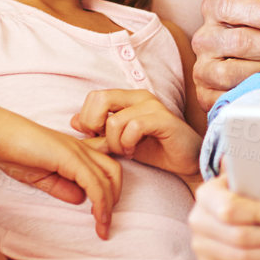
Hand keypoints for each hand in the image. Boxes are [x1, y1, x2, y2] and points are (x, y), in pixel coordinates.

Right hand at [0, 112, 122, 239]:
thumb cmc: (14, 151)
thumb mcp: (41, 177)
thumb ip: (62, 187)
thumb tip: (81, 199)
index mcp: (76, 152)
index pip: (104, 169)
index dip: (108, 191)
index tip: (101, 216)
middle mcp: (82, 148)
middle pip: (114, 173)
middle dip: (114, 200)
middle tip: (104, 224)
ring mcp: (78, 151)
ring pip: (108, 179)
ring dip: (108, 207)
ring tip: (103, 228)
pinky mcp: (70, 157)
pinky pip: (93, 182)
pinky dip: (100, 201)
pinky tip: (98, 217)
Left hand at [72, 89, 201, 177]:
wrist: (186, 162)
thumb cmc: (155, 150)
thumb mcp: (120, 141)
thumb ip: (99, 130)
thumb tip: (73, 121)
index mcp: (128, 98)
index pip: (94, 97)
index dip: (87, 119)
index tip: (97, 138)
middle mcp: (140, 96)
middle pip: (99, 98)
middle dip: (94, 126)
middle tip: (105, 143)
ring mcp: (152, 106)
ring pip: (114, 120)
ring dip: (115, 143)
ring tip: (125, 151)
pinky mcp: (163, 119)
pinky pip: (133, 128)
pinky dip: (128, 144)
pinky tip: (134, 151)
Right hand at [187, 176, 259, 259]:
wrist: (222, 212)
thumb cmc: (242, 193)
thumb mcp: (244, 179)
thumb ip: (255, 176)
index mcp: (206, 195)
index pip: (230, 209)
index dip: (257, 214)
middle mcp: (198, 222)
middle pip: (238, 237)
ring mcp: (200, 247)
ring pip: (240, 259)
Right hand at [191, 0, 259, 110]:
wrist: (240, 63)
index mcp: (214, 8)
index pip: (230, 5)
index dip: (257, 11)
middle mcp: (204, 38)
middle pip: (240, 41)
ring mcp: (202, 69)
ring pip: (234, 72)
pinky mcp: (206, 96)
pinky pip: (230, 98)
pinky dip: (255, 94)